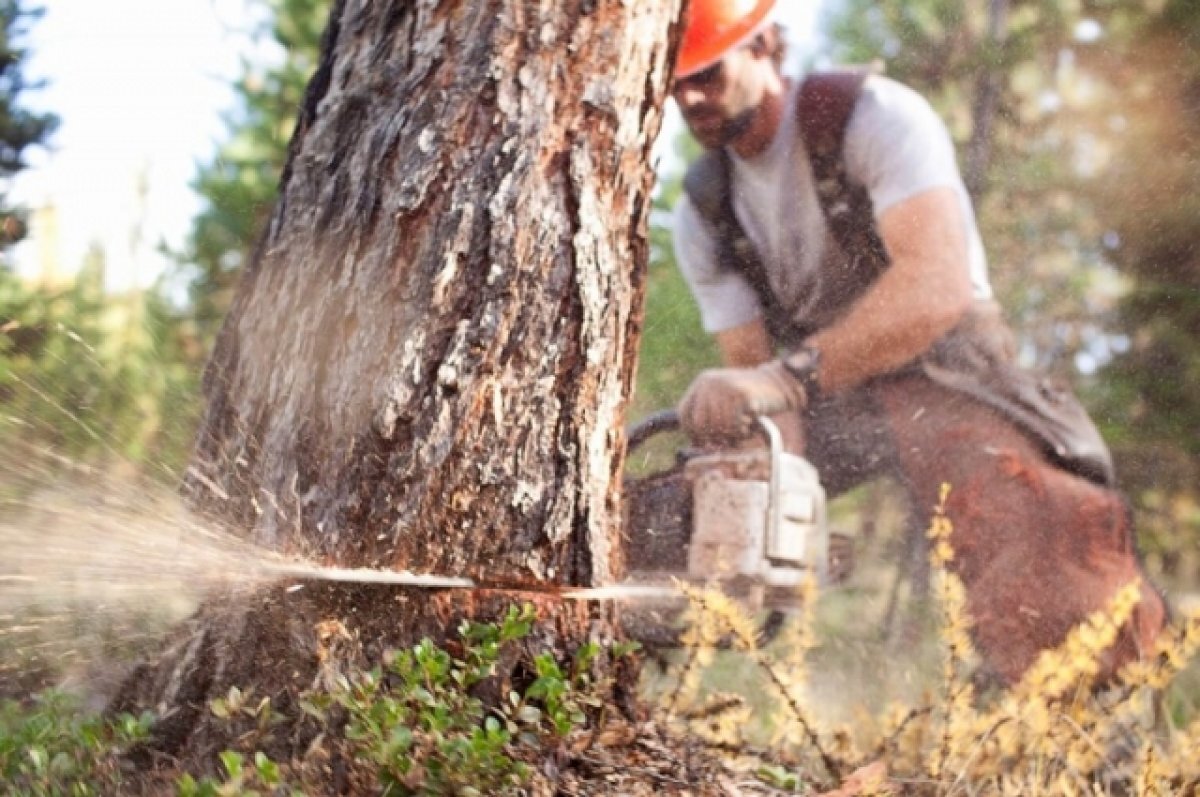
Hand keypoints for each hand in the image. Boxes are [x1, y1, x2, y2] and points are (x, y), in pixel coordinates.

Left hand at [678, 361, 806, 443]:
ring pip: (717, 427)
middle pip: (700, 424)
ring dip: (731, 435)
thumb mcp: (724, 399)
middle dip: (714, 437)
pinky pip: (733, 425)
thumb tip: (695, 444)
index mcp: (702, 382)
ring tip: (744, 427)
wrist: (781, 382)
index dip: (693, 433)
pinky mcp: (740, 395)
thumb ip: (709, 413)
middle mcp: (709, 382)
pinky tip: (750, 425)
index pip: (685, 414)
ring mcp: (724, 387)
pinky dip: (742, 432)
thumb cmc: (751, 397)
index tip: (705, 443)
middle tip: (730, 438)